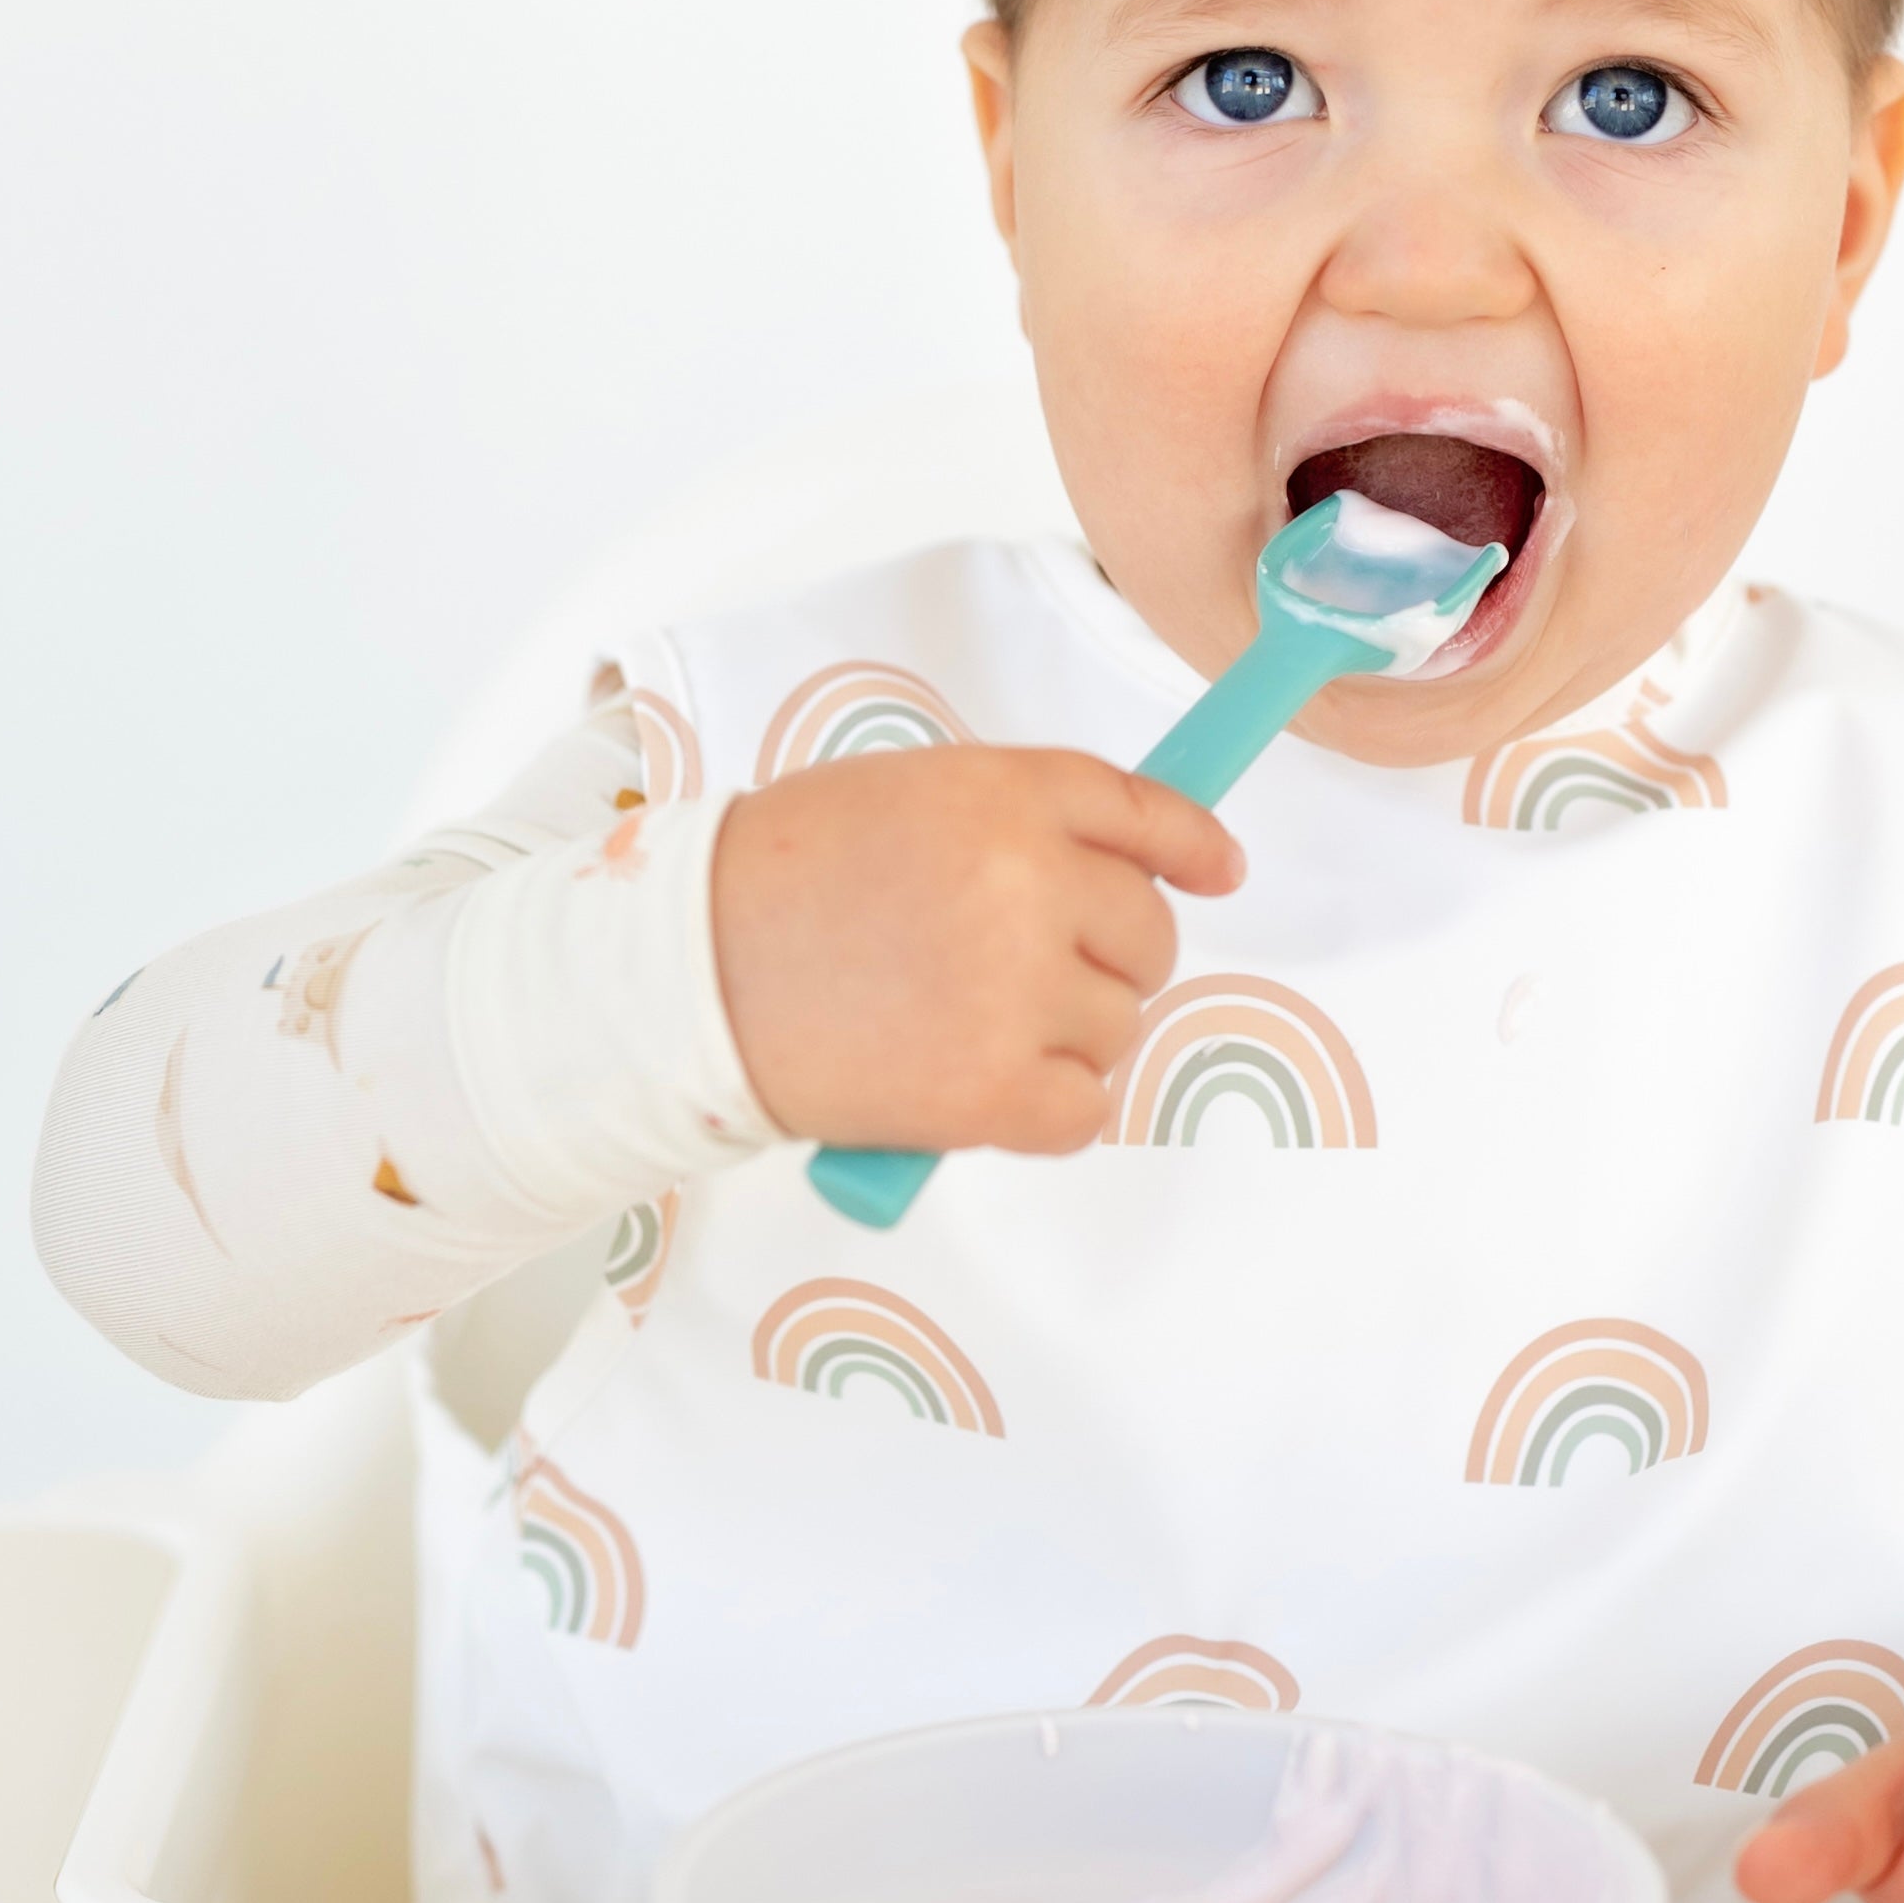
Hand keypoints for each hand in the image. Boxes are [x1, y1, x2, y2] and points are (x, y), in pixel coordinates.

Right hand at [712, 746, 1243, 1152]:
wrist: (683, 973)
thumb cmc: (777, 882)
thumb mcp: (906, 797)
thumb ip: (1014, 819)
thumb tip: (1134, 865)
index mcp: (1004, 793)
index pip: (1144, 811)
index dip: (1192, 845)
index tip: (1220, 869)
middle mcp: (1028, 881)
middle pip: (1148, 932)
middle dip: (1107, 958)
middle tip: (1020, 974)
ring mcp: (1017, 988)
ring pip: (1120, 1024)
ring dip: (1067, 1035)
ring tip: (962, 1023)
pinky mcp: (994, 1089)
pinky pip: (1086, 1108)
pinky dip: (1048, 1109)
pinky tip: (982, 1086)